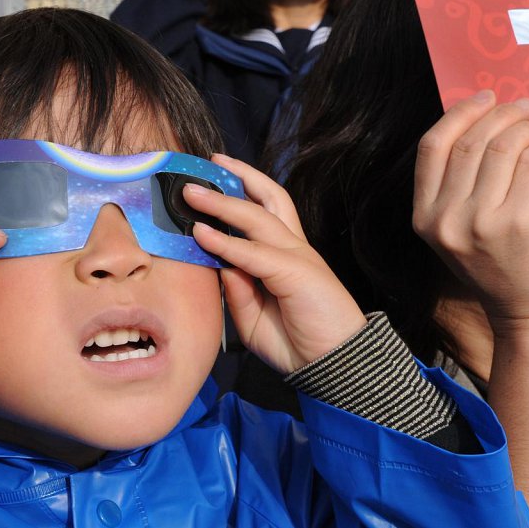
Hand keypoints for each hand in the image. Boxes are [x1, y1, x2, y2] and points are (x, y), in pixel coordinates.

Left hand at [184, 154, 366, 372]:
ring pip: (258, 217)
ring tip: (192, 192)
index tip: (213, 179)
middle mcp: (294, 247)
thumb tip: (218, 265)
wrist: (335, 367)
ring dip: (222, 203)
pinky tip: (202, 234)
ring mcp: (297, 256)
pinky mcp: (296, 272)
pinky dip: (227, 243)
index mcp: (287, 255)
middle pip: (269, 199)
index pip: (266, 211)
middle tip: (207, 162)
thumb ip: (238, 291)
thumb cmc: (298, 343)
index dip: (242, 192)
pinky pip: (254, 253)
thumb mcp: (254, 318)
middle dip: (238, 178)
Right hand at [412, 92, 528, 332]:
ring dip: (525, 128)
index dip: (458, 114)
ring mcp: (483, 222)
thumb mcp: (459, 228)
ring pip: (503, 147)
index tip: (484, 98)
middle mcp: (447, 220)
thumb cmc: (500, 264)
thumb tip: (480, 119)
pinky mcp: (521, 222)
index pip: (431, 147)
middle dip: (499, 114)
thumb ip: (456, 185)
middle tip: (521, 106)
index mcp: (425, 218)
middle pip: (469, 142)